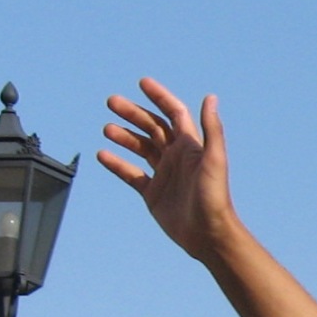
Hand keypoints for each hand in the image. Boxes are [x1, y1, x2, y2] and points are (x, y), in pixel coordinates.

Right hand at [100, 78, 237, 261]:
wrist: (208, 234)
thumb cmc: (214, 197)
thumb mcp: (214, 159)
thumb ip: (212, 128)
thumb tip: (210, 97)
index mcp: (191, 145)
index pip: (173, 113)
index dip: (159, 96)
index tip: (142, 83)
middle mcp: (177, 156)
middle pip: (152, 127)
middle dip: (133, 113)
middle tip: (112, 101)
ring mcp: (164, 174)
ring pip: (141, 148)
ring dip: (124, 136)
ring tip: (107, 128)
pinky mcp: (153, 193)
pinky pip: (131, 174)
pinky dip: (117, 164)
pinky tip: (102, 155)